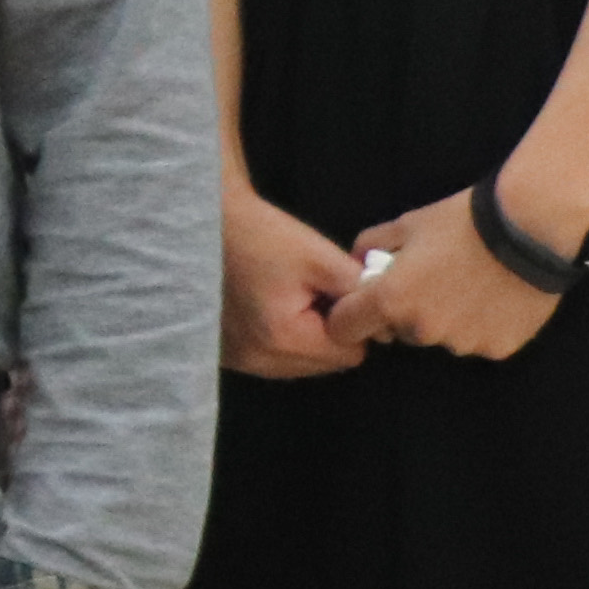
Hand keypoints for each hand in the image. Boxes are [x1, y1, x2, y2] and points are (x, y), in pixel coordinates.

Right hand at [218, 177, 379, 378]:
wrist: (204, 224)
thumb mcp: (322, 257)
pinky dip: (276, 341)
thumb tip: (384, 324)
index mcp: (284, 339)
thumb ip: (362, 293)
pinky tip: (265, 311)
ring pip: (298, 365)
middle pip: (324, 364)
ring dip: (302, 339)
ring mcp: (237, 361)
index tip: (333, 292)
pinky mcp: (225, 355)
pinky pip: (270, 360)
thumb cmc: (262, 236)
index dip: (351, 321)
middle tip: (309, 293)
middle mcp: (257, 361)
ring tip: (285, 299)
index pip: (350, 353)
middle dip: (327, 333)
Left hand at [342, 187, 568, 360]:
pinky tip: (496, 297)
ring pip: (441, 338)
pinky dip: (481, 325)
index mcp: (391, 300)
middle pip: (399, 332)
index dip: (349, 315)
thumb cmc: (462, 221)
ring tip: (470, 285)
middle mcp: (422, 330)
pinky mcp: (497, 349)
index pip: (344, 328)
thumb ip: (371, 245)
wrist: (530, 227)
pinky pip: (477, 341)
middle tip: (432, 282)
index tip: (363, 304)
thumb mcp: (406, 224)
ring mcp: (462, 344)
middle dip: (407, 312)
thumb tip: (359, 261)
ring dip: (446, 321)